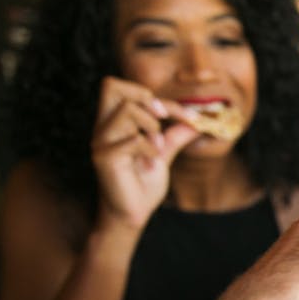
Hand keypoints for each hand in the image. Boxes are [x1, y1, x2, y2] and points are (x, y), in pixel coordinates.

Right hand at [91, 76, 199, 229]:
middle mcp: (103, 127)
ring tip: (157, 148)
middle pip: (111, 85)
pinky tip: (151, 163)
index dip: (165, 101)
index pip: (131, 92)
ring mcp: (101, 141)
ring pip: (127, 111)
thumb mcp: (162, 153)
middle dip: (145, 97)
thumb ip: (175, 135)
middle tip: (163, 117)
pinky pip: (132, 140)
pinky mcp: (104, 158)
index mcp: (114, 122)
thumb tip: (197, 121)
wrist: (131, 214)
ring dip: (152, 127)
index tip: (191, 118)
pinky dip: (149, 149)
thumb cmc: (143, 184)